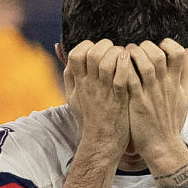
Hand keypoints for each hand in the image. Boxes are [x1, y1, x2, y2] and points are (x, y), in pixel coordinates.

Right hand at [63, 39, 131, 158]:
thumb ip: (69, 73)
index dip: (86, 46)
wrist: (101, 142)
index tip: (96, 50)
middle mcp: (89, 86)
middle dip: (105, 46)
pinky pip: (121, 78)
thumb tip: (59, 48)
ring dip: (117, 54)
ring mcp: (104, 92)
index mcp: (78, 83)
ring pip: (106, 63)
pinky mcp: (118, 99)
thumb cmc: (90, 116)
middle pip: (91, 54)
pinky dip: (125, 65)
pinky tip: (128, 61)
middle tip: (114, 50)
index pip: (75, 55)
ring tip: (123, 55)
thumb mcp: (73, 95)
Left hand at [126, 39, 187, 172]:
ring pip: (145, 64)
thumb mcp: (185, 96)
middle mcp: (167, 86)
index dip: (168, 44)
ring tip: (126, 54)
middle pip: (160, 54)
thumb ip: (187, 73)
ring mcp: (153, 94)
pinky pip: (131, 79)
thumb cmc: (171, 121)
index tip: (158, 46)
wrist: (163, 146)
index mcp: (178, 83)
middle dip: (146, 46)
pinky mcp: (138, 103)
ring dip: (133, 54)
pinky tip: (119, 67)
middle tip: (137, 49)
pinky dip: (124, 69)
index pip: (179, 53)